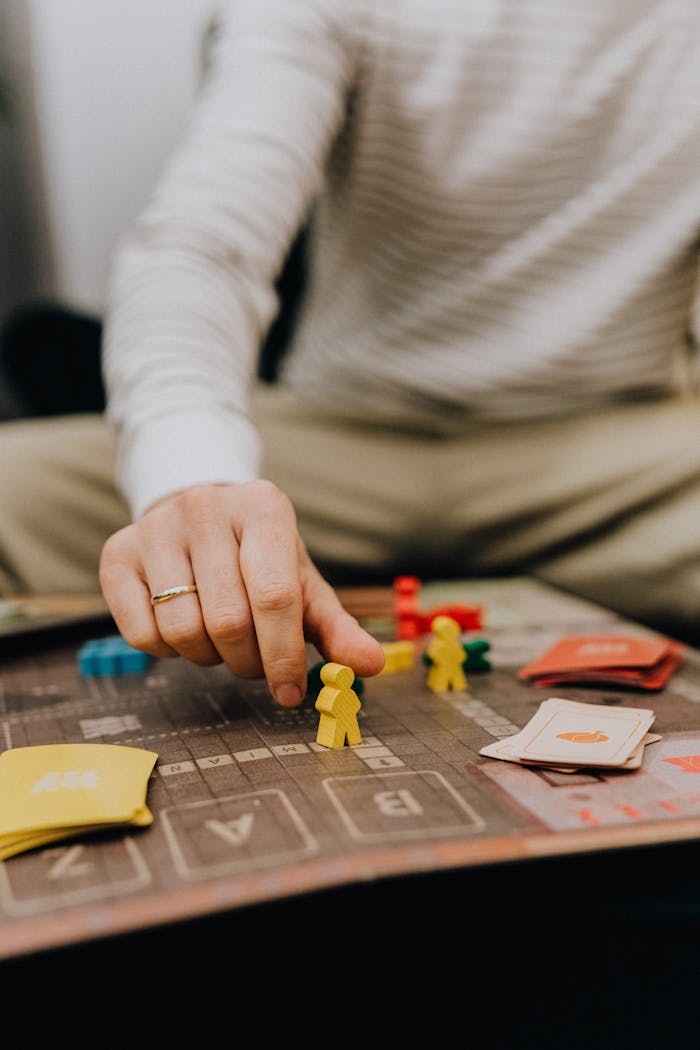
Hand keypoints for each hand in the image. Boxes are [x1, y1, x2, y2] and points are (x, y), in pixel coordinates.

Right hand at [99, 481, 385, 706]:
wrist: (199, 515)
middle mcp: (206, 507)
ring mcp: (155, 527)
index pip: (275, 595)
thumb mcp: (303, 584)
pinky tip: (185, 629)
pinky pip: (141, 635)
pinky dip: (168, 652)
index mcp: (263, 507)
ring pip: (183, 631)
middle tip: (255, 664)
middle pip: (228, 621)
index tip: (290, 693)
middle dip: (248, 662)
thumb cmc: (259, 558)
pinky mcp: (117, 553)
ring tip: (222, 641)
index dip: (284, 655)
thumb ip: (336, 627)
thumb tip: (371, 666)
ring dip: (209, 658)